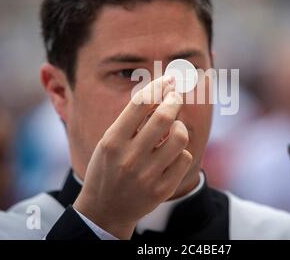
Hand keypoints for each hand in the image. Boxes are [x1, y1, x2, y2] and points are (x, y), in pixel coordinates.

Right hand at [73, 76, 192, 238]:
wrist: (105, 210)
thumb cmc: (107, 168)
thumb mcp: (109, 142)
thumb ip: (131, 120)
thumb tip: (160, 91)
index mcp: (112, 142)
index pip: (140, 103)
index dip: (159, 85)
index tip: (170, 78)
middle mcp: (129, 158)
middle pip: (164, 117)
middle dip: (174, 99)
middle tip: (176, 95)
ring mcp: (147, 175)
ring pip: (179, 136)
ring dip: (179, 126)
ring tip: (173, 128)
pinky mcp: (162, 189)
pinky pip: (185, 157)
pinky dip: (181, 150)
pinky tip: (171, 152)